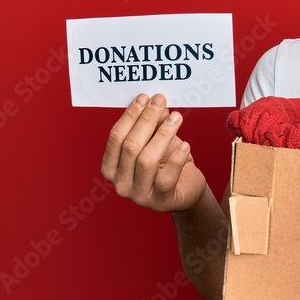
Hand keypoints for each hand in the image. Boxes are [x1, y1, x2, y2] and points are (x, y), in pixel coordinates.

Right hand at [101, 93, 206, 212]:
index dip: (130, 116)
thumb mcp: (158, 141)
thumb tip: (155, 104)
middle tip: (161, 101)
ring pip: (146, 161)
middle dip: (146, 120)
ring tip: (176, 117)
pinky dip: (176, 160)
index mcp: (111, 167)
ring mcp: (139, 196)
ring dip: (162, 135)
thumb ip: (153, 126)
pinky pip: (166, 179)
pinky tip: (186, 145)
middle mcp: (120, 183)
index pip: (116, 138)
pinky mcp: (160, 202)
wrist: (187, 189)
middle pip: (130, 147)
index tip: (144, 97)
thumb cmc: (167, 163)